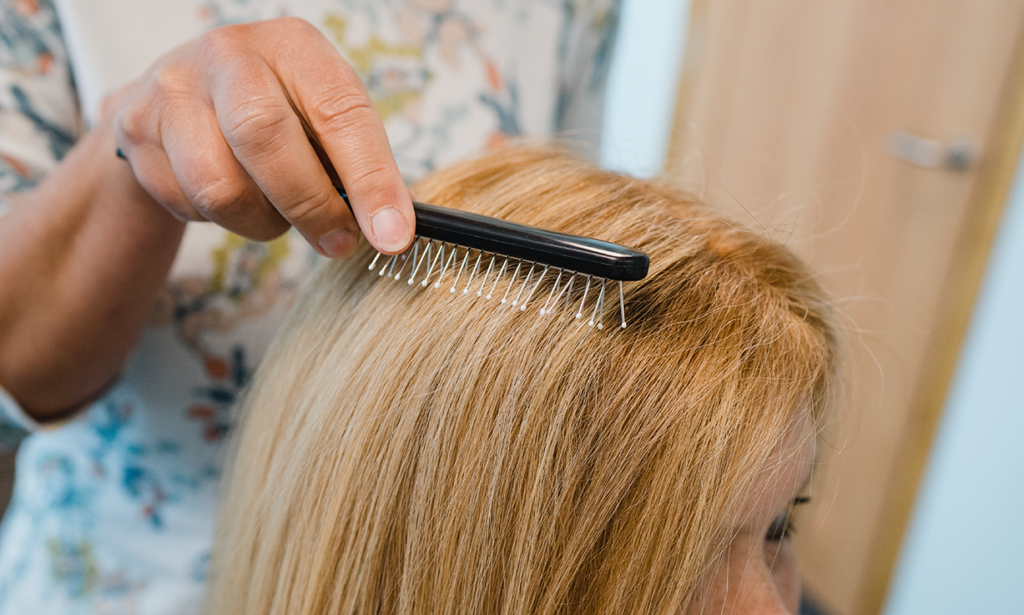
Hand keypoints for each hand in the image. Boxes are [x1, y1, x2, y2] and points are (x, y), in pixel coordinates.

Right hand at [110, 17, 413, 255]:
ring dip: (262, 222)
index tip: (392, 235)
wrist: (182, 102)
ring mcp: (174, 88)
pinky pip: (186, 203)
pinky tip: (233, 197)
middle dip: (310, 205)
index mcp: (295, 46)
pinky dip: (220, 220)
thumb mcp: (323, 121)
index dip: (371, 180)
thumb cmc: (277, 116)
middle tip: (338, 241)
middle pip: (265, 137)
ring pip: (220, 186)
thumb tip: (388, 232)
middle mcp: (230, 54)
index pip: (341, 111)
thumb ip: (356, 168)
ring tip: (277, 213)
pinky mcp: (137, 128)